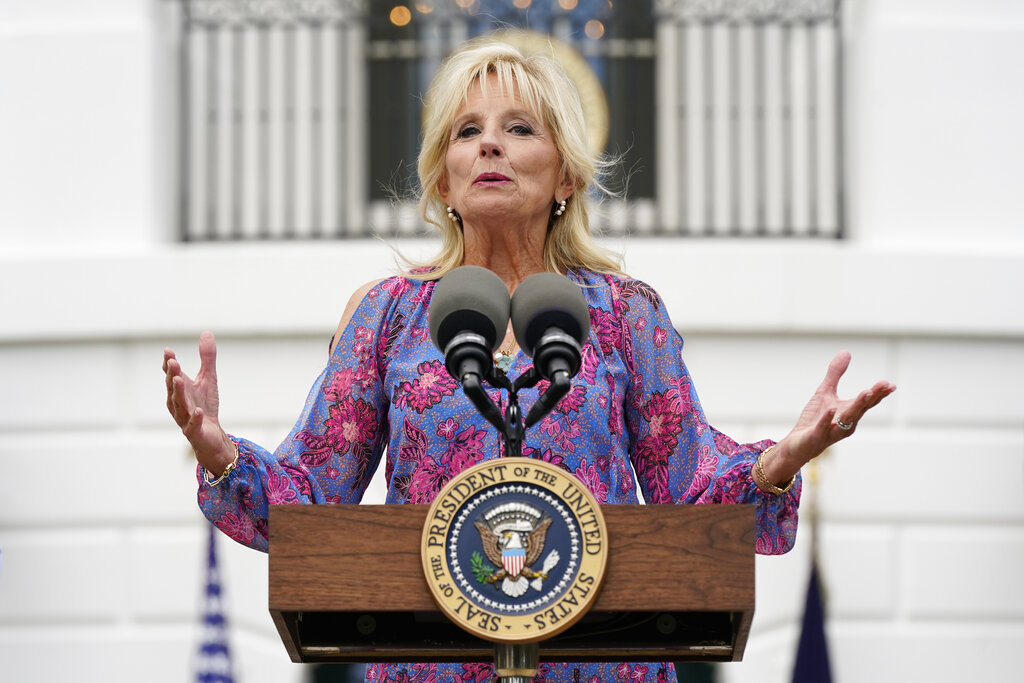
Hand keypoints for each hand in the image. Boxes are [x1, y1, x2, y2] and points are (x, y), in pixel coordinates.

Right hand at [163, 331, 234, 474]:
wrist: (211, 435)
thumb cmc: (205, 405)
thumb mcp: (208, 378)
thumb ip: (207, 358)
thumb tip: (206, 332)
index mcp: (180, 389)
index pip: (171, 374)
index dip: (169, 363)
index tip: (168, 351)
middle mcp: (177, 403)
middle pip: (173, 388)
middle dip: (172, 375)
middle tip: (173, 362)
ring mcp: (184, 417)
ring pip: (179, 405)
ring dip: (178, 393)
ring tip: (179, 379)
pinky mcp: (194, 431)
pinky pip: (192, 424)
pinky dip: (194, 417)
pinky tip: (198, 411)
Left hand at [763, 351, 895, 483]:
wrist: (798, 443)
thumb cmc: (815, 419)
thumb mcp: (825, 392)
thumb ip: (835, 374)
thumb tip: (846, 352)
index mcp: (849, 412)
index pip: (866, 402)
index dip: (879, 394)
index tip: (890, 384)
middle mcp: (845, 423)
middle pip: (861, 408)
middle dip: (872, 397)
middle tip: (884, 385)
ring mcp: (832, 430)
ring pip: (847, 419)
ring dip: (856, 406)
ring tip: (866, 392)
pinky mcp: (817, 436)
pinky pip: (823, 426)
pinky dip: (828, 418)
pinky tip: (833, 408)